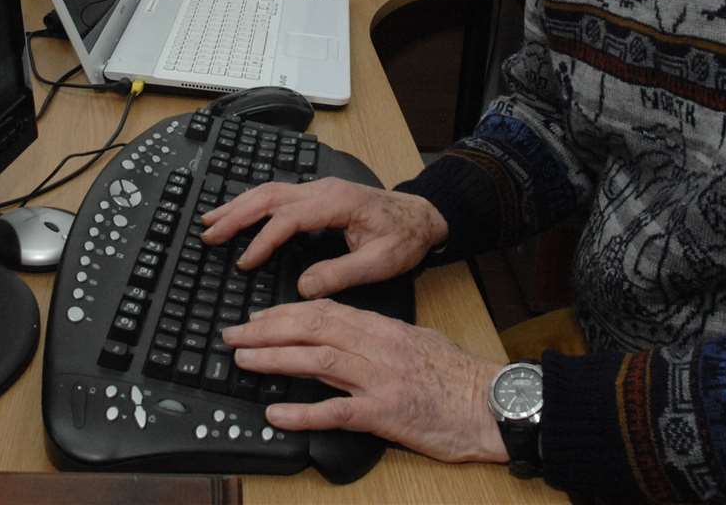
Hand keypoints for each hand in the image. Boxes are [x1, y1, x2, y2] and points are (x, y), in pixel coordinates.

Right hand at [201, 179, 447, 297]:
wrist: (423, 216)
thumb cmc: (405, 238)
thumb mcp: (380, 263)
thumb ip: (341, 274)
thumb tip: (303, 286)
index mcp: (336, 203)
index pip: (288, 218)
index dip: (263, 240)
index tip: (244, 263)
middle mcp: (323, 190)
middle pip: (270, 196)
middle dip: (236, 214)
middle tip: (208, 235)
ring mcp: (319, 189)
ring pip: (270, 190)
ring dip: (238, 205)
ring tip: (211, 221)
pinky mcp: (318, 194)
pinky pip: (278, 194)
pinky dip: (253, 203)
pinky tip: (238, 213)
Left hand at [223, 299, 506, 462]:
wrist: (492, 404)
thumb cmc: (457, 377)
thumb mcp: (416, 342)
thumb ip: (380, 337)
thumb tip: (346, 334)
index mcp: (383, 328)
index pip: (325, 311)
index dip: (285, 313)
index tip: (257, 317)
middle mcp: (377, 348)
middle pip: (312, 329)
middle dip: (267, 329)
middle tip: (233, 334)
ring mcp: (379, 380)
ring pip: (317, 361)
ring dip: (274, 358)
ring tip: (242, 359)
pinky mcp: (385, 414)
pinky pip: (336, 411)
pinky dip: (302, 412)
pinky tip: (276, 412)